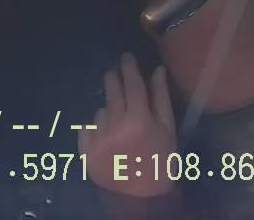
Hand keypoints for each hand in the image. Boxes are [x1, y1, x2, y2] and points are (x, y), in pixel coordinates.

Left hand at [79, 54, 177, 197]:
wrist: (142, 197)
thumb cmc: (161, 161)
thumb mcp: (167, 129)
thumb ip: (160, 98)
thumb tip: (156, 70)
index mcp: (138, 120)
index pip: (132, 84)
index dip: (128, 68)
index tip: (126, 57)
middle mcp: (115, 127)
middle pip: (111, 92)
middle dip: (113, 80)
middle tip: (115, 74)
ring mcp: (98, 140)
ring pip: (100, 112)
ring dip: (109, 112)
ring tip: (120, 124)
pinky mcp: (86, 152)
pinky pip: (87, 128)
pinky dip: (96, 129)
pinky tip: (107, 138)